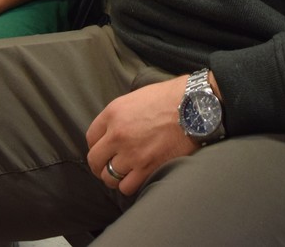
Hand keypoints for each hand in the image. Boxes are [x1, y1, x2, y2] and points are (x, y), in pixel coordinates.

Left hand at [85, 76, 197, 195]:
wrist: (194, 106)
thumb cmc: (169, 97)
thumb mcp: (136, 97)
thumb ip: (120, 115)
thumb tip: (113, 129)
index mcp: (113, 113)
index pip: (90, 137)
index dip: (96, 146)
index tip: (103, 150)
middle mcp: (118, 134)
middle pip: (95, 160)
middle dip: (100, 165)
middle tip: (108, 166)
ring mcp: (132, 153)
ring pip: (109, 177)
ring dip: (115, 177)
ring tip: (124, 173)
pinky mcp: (148, 168)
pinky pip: (127, 187)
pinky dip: (129, 185)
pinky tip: (136, 177)